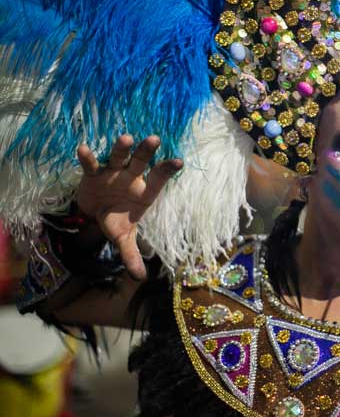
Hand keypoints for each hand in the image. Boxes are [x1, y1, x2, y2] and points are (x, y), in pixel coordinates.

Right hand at [76, 135, 182, 279]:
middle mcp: (131, 178)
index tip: (179, 161)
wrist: (94, 211)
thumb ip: (131, 255)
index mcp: (144, 191)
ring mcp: (112, 173)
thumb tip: (140, 278)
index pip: (159, 178)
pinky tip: (83, 148)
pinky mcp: (93, 173)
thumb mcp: (124, 238)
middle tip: (154, 138)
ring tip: (126, 138)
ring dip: (121, 149)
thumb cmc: (117, 219)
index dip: (167, 170)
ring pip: (119, 157)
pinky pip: (91, 165)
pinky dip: (87, 158)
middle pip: (141, 162)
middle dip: (147, 152)